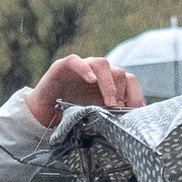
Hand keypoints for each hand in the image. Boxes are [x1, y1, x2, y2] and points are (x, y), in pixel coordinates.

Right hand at [27, 56, 144, 129]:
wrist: (44, 111)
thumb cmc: (71, 112)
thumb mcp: (95, 115)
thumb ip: (111, 114)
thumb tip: (132, 121)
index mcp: (108, 82)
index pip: (129, 81)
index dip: (135, 94)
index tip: (137, 111)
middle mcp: (98, 72)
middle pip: (118, 72)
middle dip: (122, 91)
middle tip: (118, 109)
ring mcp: (81, 66)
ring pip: (101, 64)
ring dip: (108, 84)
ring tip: (109, 102)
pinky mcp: (63, 66)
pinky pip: (75, 61)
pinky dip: (84, 69)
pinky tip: (90, 80)